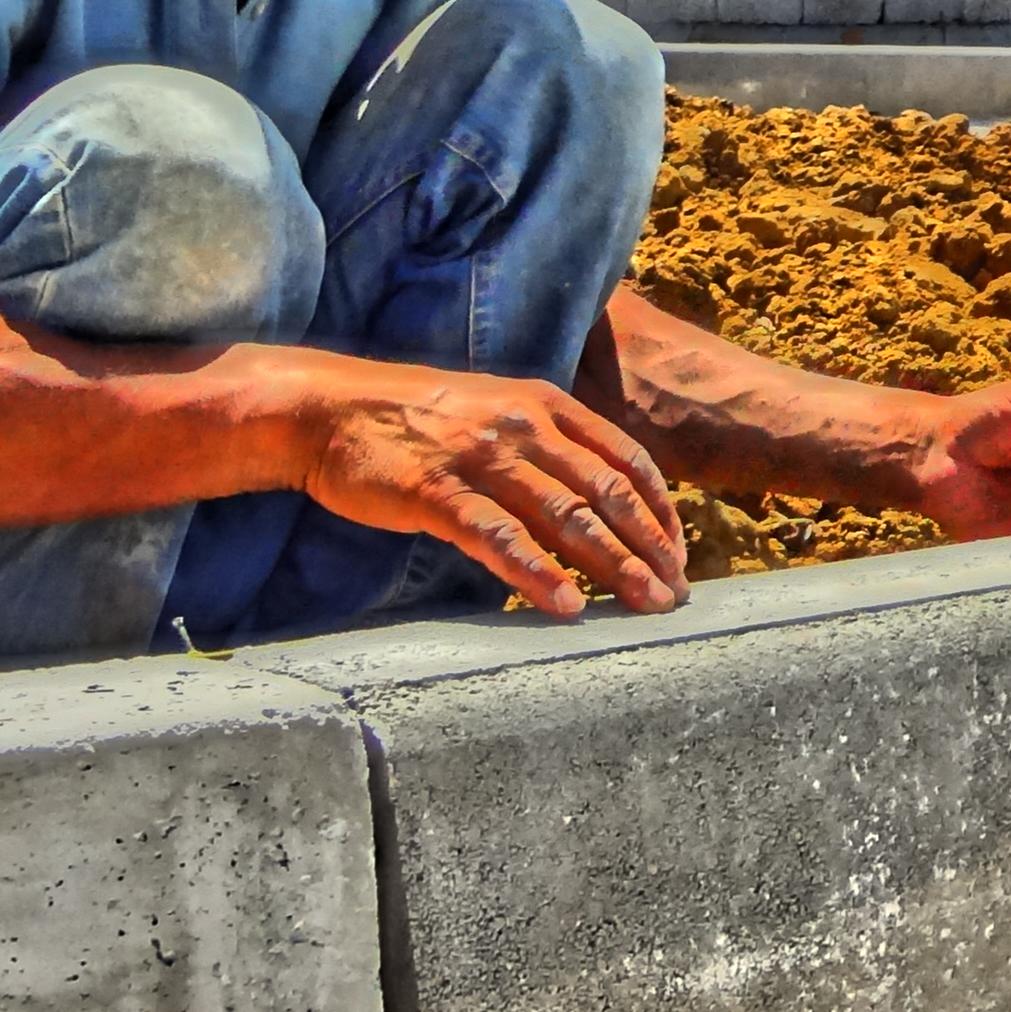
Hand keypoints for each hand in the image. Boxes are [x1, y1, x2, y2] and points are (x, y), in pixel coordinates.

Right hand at [296, 369, 688, 618]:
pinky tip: (566, 605)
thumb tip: (597, 502)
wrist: (331, 408)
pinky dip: (537, 573)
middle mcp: (524, 427)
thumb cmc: (418, 420)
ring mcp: (482, 458)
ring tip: (646, 604)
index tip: (679, 553)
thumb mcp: (497, 412)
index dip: (659, 509)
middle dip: (651, 547)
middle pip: (607, 493)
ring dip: (613, 565)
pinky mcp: (438, 493)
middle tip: (678, 594)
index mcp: (546, 405)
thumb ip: (547, 447)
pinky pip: (499, 538)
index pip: (626, 458)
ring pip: (566, 517)